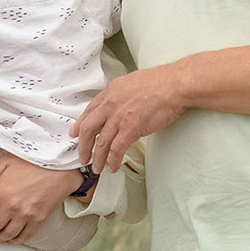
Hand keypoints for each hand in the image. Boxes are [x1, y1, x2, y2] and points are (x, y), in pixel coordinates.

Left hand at [0, 155, 78, 243]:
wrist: (61, 169)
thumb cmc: (33, 163)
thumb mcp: (6, 163)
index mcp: (0, 193)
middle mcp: (11, 208)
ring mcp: (25, 216)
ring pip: (6, 235)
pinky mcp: (38, 221)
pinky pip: (23, 237)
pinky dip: (14, 240)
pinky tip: (10, 238)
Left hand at [74, 64, 188, 172]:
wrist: (174, 85)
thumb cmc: (160, 82)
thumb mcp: (132, 82)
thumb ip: (122, 95)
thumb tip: (121, 106)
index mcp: (110, 92)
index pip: (89, 111)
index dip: (80, 125)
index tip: (75, 134)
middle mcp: (110, 104)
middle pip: (88, 128)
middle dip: (82, 145)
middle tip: (82, 156)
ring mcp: (119, 117)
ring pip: (101, 142)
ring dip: (97, 158)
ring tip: (97, 168)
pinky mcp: (130, 128)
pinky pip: (117, 149)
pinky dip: (113, 160)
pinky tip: (113, 167)